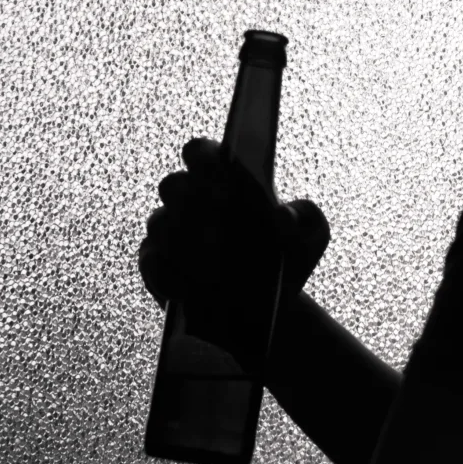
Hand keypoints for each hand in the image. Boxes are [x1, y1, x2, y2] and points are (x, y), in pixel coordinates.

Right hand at [139, 137, 330, 369]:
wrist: (268, 311)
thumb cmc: (284, 261)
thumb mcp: (310, 239)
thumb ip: (307, 219)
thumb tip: (283, 215)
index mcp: (222, 180)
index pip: (200, 152)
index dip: (205, 158)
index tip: (225, 176)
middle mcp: (189, 201)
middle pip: (173, 184)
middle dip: (196, 201)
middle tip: (223, 222)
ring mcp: (168, 233)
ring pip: (160, 224)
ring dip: (187, 244)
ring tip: (216, 265)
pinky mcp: (155, 268)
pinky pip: (152, 263)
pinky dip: (171, 276)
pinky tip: (193, 289)